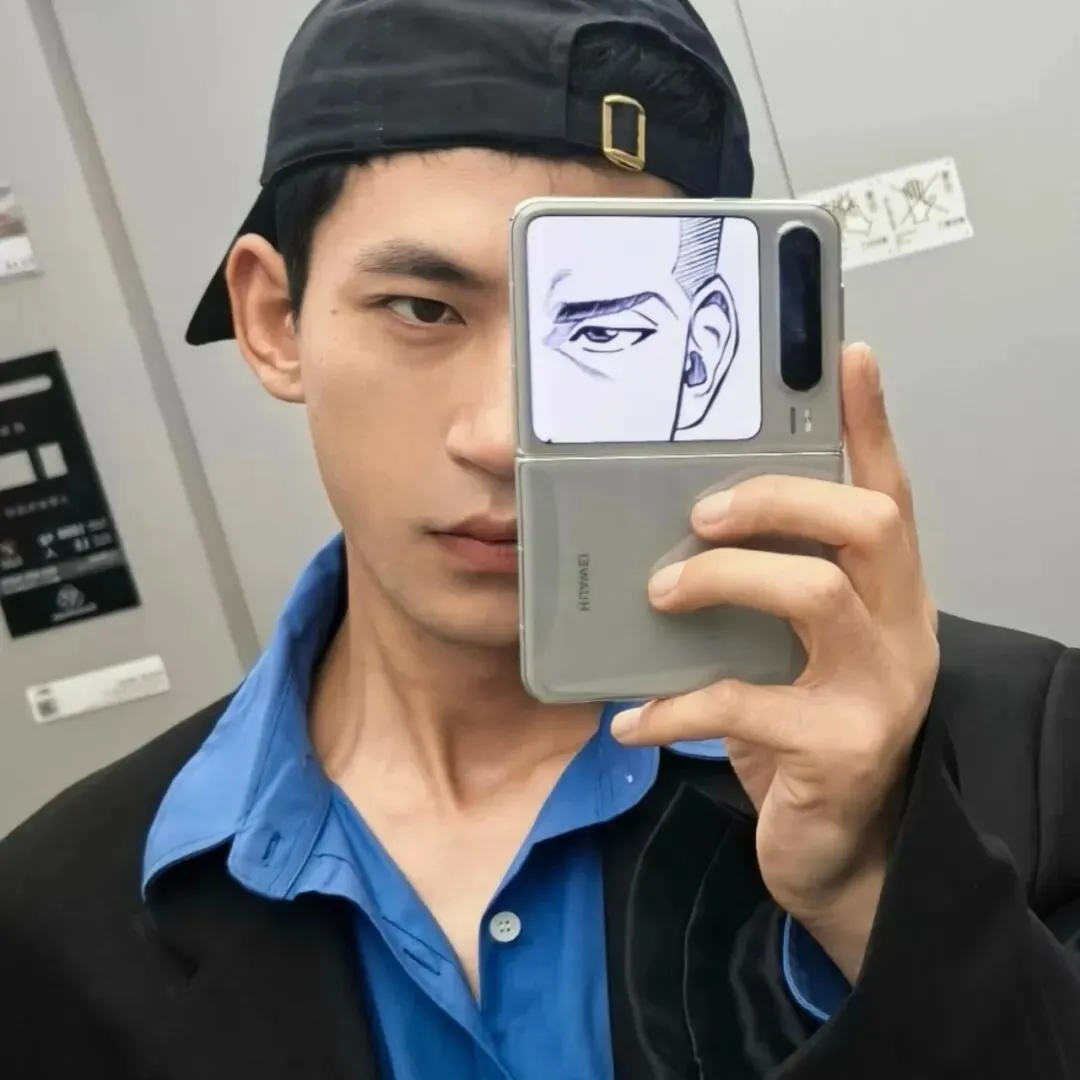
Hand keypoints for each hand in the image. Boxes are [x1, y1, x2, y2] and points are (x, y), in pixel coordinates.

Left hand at [610, 344, 939, 979]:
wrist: (838, 845)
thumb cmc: (804, 729)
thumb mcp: (789, 651)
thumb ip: (760, 595)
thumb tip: (669, 538)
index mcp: (888, 593)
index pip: (890, 489)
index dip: (871, 423)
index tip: (848, 355)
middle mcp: (901, 628)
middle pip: (866, 523)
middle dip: (776, 499)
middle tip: (702, 513)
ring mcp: (880, 690)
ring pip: (812, 596)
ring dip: (722, 581)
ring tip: (661, 594)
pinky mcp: (840, 749)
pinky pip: (744, 703)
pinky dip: (674, 706)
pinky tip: (632, 717)